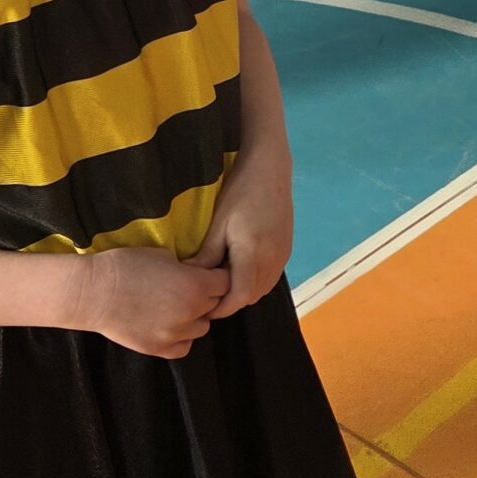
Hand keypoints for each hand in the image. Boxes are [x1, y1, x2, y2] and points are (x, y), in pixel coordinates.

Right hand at [77, 247, 230, 357]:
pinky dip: (181, 338)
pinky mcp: (159, 349)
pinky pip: (184, 347)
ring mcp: (176, 334)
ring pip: (202, 328)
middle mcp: (192, 312)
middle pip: (215, 305)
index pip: (226, 283)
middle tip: (188, 289)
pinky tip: (168, 326)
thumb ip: (186, 268)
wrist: (93, 292)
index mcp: (197, 285)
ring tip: (176, 308)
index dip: (217, 277)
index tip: (207, 274)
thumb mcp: (163, 255)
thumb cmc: (125, 266)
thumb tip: (195, 274)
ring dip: (195, 318)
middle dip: (206, 296)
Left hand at [187, 142, 293, 318]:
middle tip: (208, 295)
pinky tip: (239, 268)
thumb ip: (207, 255)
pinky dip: (255, 281)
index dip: (221, 308)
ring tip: (222, 282)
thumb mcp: (218, 223)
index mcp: (254, 256)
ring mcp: (283, 256)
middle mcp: (273, 261)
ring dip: (243, 291)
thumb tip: (190, 278)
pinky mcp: (286, 250)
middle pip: (252, 297)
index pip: (239, 297)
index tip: (203, 308)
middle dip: (231, 301)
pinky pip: (270, 277)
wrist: (271, 170)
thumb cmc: (241, 191)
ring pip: (262, 288)